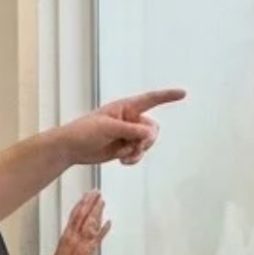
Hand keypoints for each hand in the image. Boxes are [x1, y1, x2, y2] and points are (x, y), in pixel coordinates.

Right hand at [38, 192, 110, 254]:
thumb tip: (76, 226)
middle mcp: (74, 236)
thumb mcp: (63, 245)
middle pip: (83, 215)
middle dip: (90, 202)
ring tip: (102, 201)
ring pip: (89, 223)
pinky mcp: (88, 251)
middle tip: (96, 192)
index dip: (82, 203)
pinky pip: (97, 238)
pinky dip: (103, 229)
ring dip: (96, 211)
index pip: (75, 214)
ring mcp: (82, 243)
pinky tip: (108, 222)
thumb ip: (71, 235)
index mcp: (67, 234)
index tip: (87, 194)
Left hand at [61, 88, 184, 167]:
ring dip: (138, 151)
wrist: (71, 148)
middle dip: (146, 140)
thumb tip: (150, 133)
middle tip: (135, 147)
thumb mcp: (107, 128)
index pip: (150, 100)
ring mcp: (128, 134)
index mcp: (125, 107)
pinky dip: (134, 158)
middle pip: (152, 129)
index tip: (183, 93)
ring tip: (124, 156)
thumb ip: (130, 130)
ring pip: (147, 143)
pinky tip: (122, 161)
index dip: (167, 96)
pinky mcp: (124, 147)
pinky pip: (139, 153)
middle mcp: (129, 119)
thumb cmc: (84, 131)